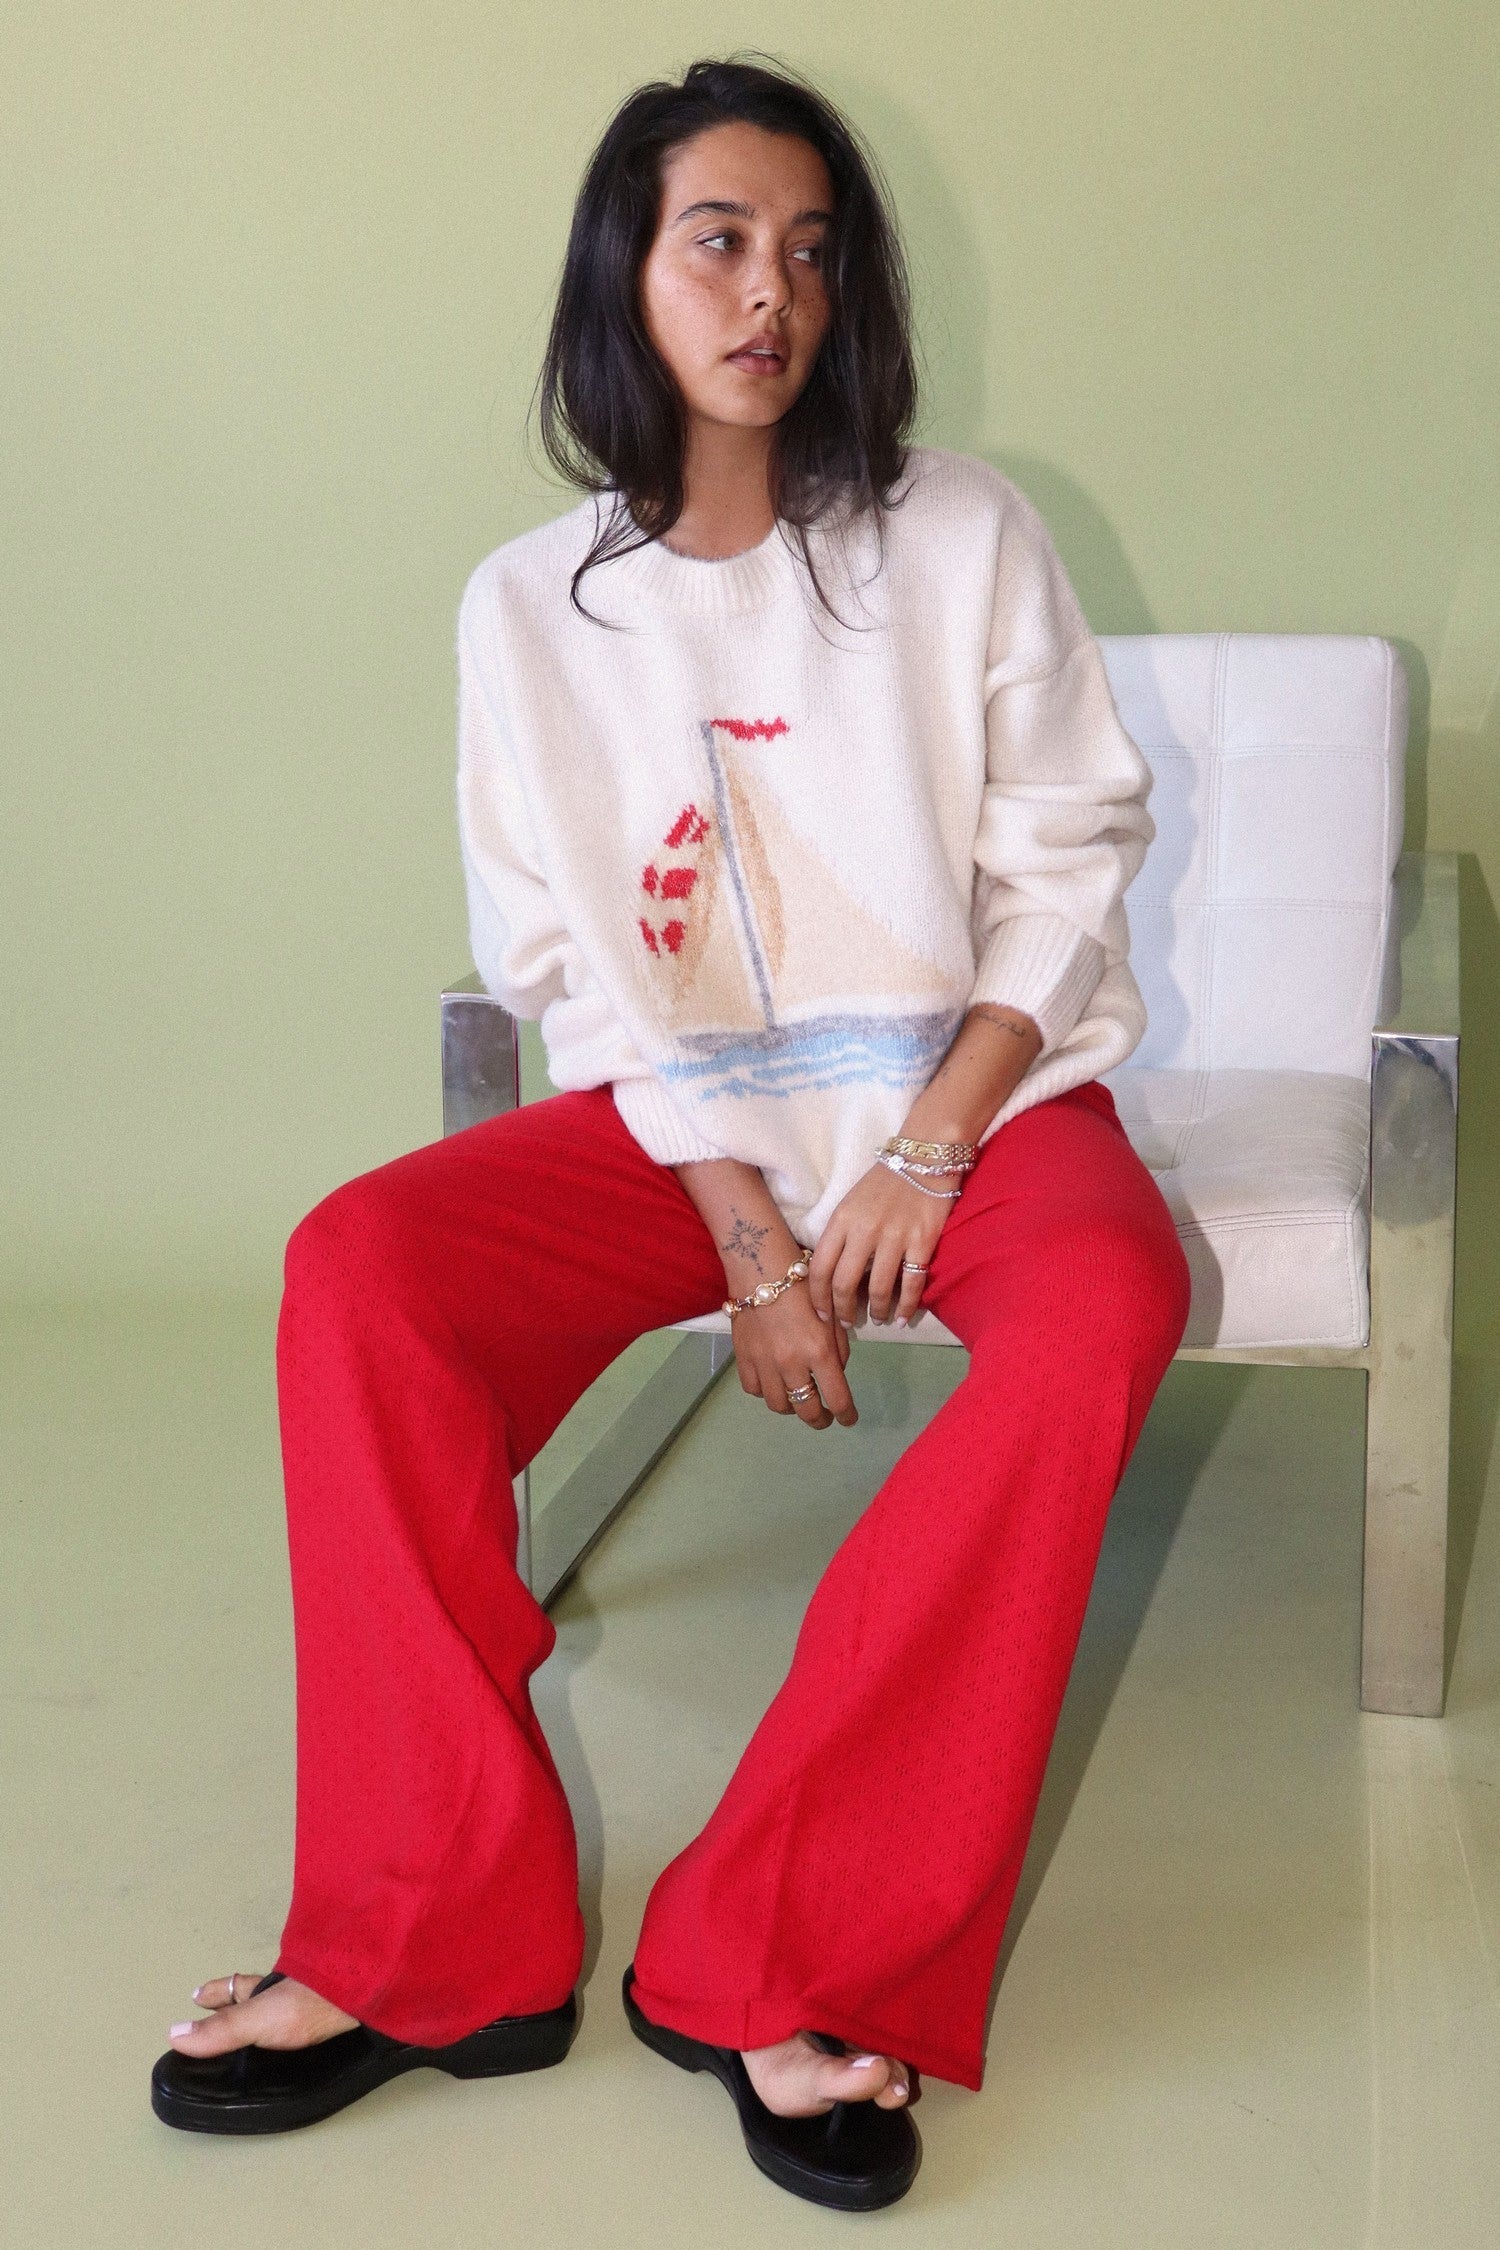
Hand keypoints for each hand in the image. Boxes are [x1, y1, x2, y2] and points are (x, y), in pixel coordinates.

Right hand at [731, 1275, 857, 1428]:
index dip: (846, 1415)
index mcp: (818, 1352)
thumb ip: (838, 1348)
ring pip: (778, 1404)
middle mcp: (791, 1363)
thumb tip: (836, 1372)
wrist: (761, 1269)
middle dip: (819, 1420)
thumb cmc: (803, 1286)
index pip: (837, 1399)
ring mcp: (764, 1363)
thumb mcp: (831, 1314)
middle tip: (824, 1417)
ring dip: (791, 1407)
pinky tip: (773, 1382)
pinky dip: (765, 1391)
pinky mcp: (743, 1358)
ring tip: (797, 1398)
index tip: (849, 1418)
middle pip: (806, 1410)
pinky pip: (754, 1389)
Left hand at [808, 1164, 951, 1328]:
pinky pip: (912, 1283)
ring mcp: (895, 1237)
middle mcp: (864, 1231)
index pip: (819, 1267)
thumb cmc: (884, 1182)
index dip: (818, 1297)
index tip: (821, 1314)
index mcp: (841, 1220)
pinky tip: (902, 1317)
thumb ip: (840, 1236)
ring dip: (876, 1311)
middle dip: (843, 1311)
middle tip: (848, 1323)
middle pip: (844, 1284)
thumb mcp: (851, 1204)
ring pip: (879, 1289)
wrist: (924, 1158)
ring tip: (877, 1319)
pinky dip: (907, 1306)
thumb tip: (831, 1275)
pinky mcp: (922, 1241)